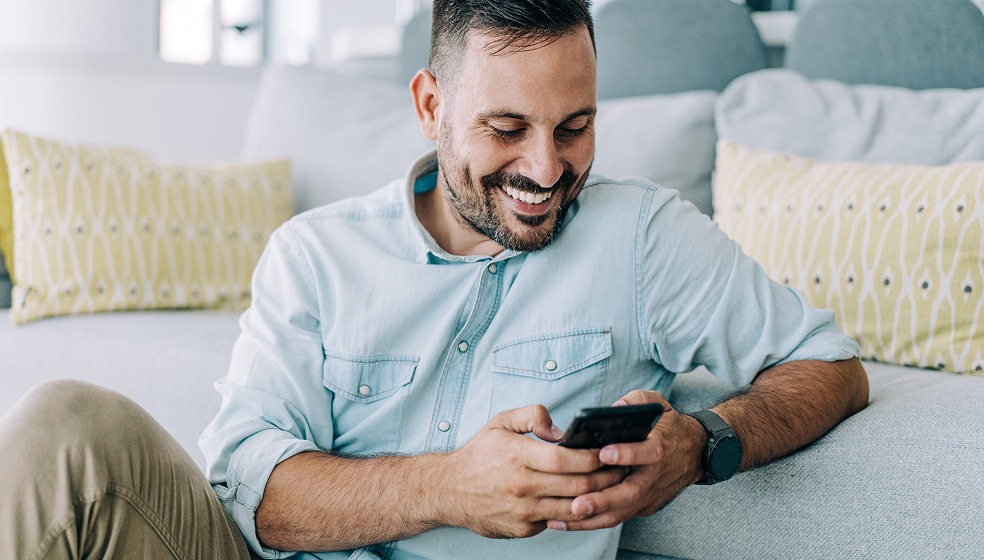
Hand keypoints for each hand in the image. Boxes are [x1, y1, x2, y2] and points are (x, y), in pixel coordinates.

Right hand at [444, 404, 628, 538]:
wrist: (450, 490)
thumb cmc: (480, 454)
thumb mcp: (501, 422)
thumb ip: (533, 415)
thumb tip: (562, 430)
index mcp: (519, 456)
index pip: (567, 459)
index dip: (594, 457)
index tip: (609, 451)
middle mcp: (522, 486)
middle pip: (577, 485)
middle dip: (606, 478)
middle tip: (622, 469)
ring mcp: (524, 511)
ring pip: (573, 508)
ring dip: (598, 498)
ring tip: (613, 487)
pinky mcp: (524, 528)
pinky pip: (558, 522)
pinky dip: (575, 513)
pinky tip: (588, 502)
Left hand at [547, 391, 705, 530]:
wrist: (697, 454)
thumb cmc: (669, 426)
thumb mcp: (658, 403)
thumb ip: (635, 401)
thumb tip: (613, 408)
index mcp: (659, 448)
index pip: (646, 453)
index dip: (626, 454)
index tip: (603, 453)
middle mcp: (654, 476)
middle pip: (630, 493)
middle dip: (602, 500)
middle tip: (577, 504)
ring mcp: (648, 496)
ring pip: (621, 512)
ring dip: (591, 518)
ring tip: (562, 517)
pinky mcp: (642, 508)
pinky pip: (616, 517)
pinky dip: (592, 522)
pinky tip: (565, 521)